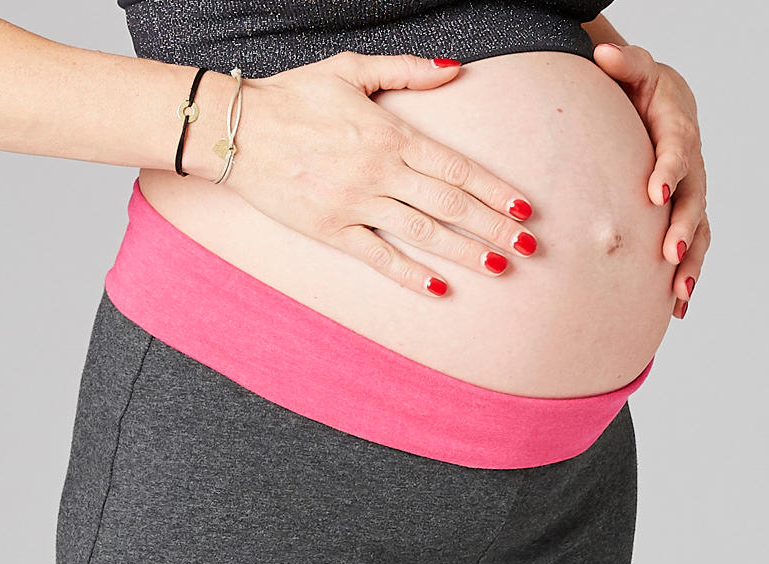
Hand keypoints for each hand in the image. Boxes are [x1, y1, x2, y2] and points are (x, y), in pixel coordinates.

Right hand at [218, 53, 537, 296]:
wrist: (239, 130)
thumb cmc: (295, 96)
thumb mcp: (352, 70)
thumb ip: (407, 71)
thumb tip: (455, 69)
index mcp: (391, 134)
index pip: (456, 166)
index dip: (494, 189)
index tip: (523, 208)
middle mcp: (380, 172)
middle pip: (450, 204)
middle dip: (494, 227)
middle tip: (528, 248)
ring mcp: (356, 204)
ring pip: (423, 232)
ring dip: (464, 252)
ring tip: (499, 268)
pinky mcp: (332, 230)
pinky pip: (378, 256)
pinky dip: (409, 274)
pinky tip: (438, 288)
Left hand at [590, 40, 708, 316]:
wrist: (666, 106)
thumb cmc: (644, 90)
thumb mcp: (636, 71)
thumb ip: (624, 64)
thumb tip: (604, 54)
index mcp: (677, 130)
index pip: (677, 150)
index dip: (668, 171)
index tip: (654, 193)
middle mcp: (691, 166)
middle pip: (693, 198)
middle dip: (683, 227)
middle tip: (670, 252)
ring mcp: (692, 194)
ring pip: (698, 230)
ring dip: (690, 262)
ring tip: (679, 292)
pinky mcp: (687, 216)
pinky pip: (693, 248)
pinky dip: (688, 276)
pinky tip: (678, 307)